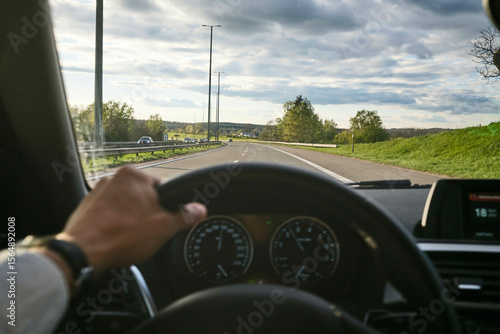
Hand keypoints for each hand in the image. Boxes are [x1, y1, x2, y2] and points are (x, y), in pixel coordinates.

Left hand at [57, 166, 206, 273]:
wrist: (83, 252)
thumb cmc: (123, 236)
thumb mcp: (164, 228)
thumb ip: (185, 217)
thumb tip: (200, 210)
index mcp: (134, 175)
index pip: (161, 188)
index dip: (164, 208)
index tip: (160, 221)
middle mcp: (114, 178)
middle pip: (141, 197)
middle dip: (145, 213)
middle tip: (144, 232)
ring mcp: (97, 191)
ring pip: (124, 206)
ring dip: (128, 219)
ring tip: (128, 237)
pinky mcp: (86, 206)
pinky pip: (107, 214)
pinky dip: (112, 224)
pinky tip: (114, 238)